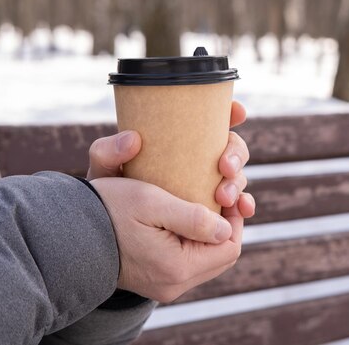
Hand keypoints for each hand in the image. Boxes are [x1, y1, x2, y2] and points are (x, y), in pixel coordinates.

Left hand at [87, 101, 255, 217]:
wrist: (112, 237)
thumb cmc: (109, 199)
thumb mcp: (103, 174)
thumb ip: (106, 153)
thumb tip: (133, 139)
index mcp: (179, 144)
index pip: (211, 121)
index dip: (230, 113)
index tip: (237, 111)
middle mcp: (200, 162)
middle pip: (232, 148)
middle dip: (236, 154)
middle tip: (225, 167)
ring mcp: (208, 188)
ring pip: (237, 177)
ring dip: (238, 183)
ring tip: (224, 196)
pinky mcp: (214, 213)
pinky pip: (238, 207)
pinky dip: (245, 206)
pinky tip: (244, 209)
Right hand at [90, 177, 242, 302]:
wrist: (67, 235)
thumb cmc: (107, 211)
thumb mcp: (150, 202)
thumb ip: (193, 217)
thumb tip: (226, 229)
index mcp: (177, 267)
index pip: (230, 246)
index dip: (234, 217)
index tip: (224, 192)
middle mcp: (175, 285)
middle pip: (222, 255)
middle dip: (225, 225)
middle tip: (216, 195)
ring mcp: (165, 287)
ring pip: (208, 259)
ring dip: (210, 233)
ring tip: (201, 204)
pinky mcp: (157, 282)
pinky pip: (190, 262)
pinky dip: (194, 241)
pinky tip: (184, 219)